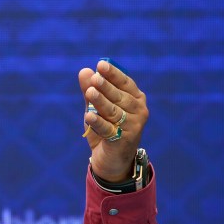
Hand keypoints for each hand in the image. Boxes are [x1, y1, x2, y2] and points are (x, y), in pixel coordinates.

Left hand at [78, 60, 147, 182]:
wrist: (111, 160)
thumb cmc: (106, 128)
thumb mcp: (96, 108)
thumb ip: (91, 90)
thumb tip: (84, 71)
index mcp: (135, 99)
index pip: (125, 83)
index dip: (113, 74)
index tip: (101, 64)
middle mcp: (139, 111)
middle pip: (119, 96)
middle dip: (106, 87)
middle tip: (95, 78)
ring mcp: (134, 126)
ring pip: (114, 112)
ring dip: (101, 102)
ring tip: (90, 93)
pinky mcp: (124, 140)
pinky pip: (108, 129)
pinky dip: (98, 122)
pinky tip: (88, 116)